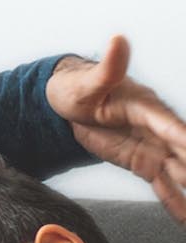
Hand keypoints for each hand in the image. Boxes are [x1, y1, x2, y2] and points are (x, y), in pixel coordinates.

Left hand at [45, 36, 185, 220]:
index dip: (181, 136)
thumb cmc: (76, 88)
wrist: (68, 104)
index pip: (167, 124)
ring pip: (180, 172)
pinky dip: (176, 202)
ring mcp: (152, 148)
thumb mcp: (86, 82)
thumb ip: (107, 68)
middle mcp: (156, 129)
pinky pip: (163, 185)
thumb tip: (118, 40)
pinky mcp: (144, 163)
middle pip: (184, 151)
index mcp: (144, 107)